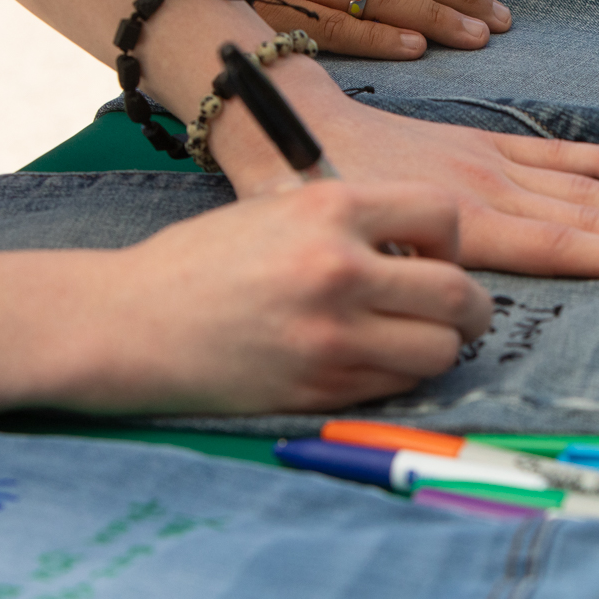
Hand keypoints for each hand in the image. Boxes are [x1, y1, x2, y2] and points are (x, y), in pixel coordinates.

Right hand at [97, 182, 493, 413]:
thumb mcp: (277, 211)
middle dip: (470, 307)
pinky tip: (363, 362)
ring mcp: (332, 337)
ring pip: (442, 350)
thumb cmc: (202, 263)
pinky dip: (397, 377)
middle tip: (453, 311)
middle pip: (461, 294)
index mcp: (330, 209)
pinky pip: (399, 386)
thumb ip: (353, 222)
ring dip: (438, 347)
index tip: (430, 254)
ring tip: (407, 340)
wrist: (128, 323)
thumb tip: (428, 249)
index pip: (443, 212)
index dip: (449, 238)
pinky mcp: (321, 389)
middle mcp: (339, 270)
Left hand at [213, 68, 598, 284]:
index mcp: (456, 218)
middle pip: (586, 216)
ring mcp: (489, 161)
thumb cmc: (306, 192)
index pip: (553, 243)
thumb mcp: (338, 243)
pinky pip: (556, 154)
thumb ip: (390, 267)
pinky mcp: (484, 144)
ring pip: (584, 187)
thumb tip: (433, 298)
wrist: (289, 123)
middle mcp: (485, 187)